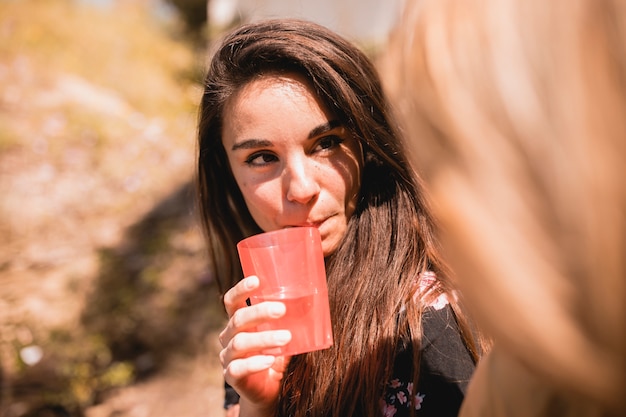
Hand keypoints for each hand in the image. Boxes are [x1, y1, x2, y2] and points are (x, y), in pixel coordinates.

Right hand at [219, 275, 291, 416]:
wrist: (269, 390)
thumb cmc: (276, 355)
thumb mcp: (283, 335)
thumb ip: (291, 321)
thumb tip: (317, 301)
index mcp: (239, 321)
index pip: (232, 301)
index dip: (241, 289)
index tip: (256, 280)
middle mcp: (229, 336)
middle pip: (238, 319)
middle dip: (260, 312)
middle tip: (282, 309)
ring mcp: (228, 357)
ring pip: (240, 343)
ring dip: (264, 338)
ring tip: (286, 337)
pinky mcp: (231, 376)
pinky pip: (238, 368)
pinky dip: (255, 363)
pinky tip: (270, 361)